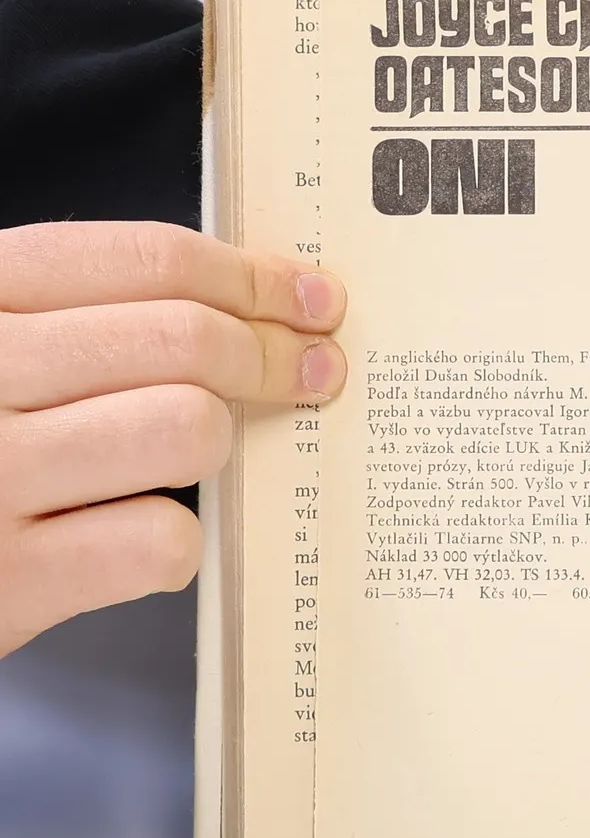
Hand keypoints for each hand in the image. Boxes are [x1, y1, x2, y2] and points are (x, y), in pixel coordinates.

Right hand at [0, 222, 346, 655]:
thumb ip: (87, 313)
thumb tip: (259, 297)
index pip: (143, 258)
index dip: (249, 276)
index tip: (309, 296)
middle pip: (183, 338)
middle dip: (272, 354)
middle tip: (312, 372)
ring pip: (187, 427)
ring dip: (218, 440)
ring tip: (197, 454)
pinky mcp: (9, 580)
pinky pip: (161, 538)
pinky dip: (172, 541)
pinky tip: (137, 538)